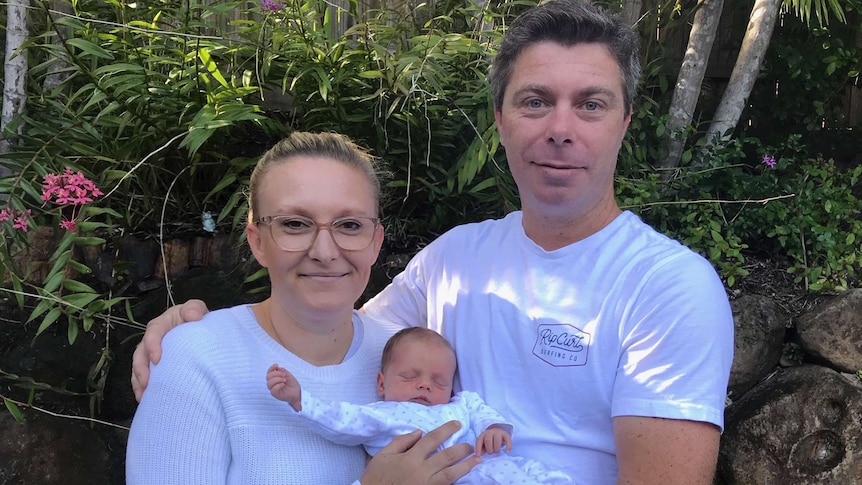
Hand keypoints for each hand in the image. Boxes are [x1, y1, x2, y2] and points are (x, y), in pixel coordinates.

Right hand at [131, 299, 209, 401]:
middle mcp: (153, 339)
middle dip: (140, 368)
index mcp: (163, 323)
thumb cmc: (198, 320)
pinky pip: (143, 378)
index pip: (153, 330)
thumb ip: (195, 308)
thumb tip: (192, 315)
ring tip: (144, 395)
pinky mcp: (155, 367)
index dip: (152, 344)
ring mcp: (152, 354)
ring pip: (139, 367)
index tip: (157, 359)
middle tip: (146, 382)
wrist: (202, 332)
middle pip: (140, 352)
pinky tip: (146, 400)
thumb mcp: (197, 309)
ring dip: (139, 381)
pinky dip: (143, 388)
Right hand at [266, 363, 301, 409]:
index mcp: (274, 379)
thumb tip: (277, 368)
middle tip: (284, 375)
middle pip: (268, 377)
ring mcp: (274, 390)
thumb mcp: (288, 375)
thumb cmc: (293, 384)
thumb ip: (282, 371)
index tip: (276, 365)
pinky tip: (283, 384)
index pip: (268, 373)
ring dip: (277, 379)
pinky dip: (278, 385)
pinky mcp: (276, 395)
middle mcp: (273, 384)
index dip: (271, 368)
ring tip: (284, 380)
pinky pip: (273, 390)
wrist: (298, 392)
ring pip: (269, 383)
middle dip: (276, 374)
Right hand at [361, 421, 478, 484]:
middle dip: (461, 449)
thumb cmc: (376, 477)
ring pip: (450, 475)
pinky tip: (463, 478)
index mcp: (410, 458)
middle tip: (471, 445)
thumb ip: (401, 441)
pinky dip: (454, 483)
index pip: (432, 439)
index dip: (446, 430)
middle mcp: (421, 471)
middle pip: (446, 457)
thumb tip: (419, 432)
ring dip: (465, 467)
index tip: (457, 424)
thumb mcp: (383, 455)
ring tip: (476, 461)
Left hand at [474, 425, 511, 456]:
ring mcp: (498, 432)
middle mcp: (489, 432)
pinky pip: (508, 440)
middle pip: (488, 440)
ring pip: (497, 440)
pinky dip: (508, 446)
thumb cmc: (489, 441)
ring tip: (497, 452)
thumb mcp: (484, 444)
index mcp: (482, 435)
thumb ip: (481, 450)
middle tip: (491, 452)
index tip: (478, 456)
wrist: (498, 431)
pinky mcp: (506, 434)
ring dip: (497, 448)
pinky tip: (507, 451)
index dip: (478, 448)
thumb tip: (478, 458)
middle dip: (489, 449)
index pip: (479, 441)